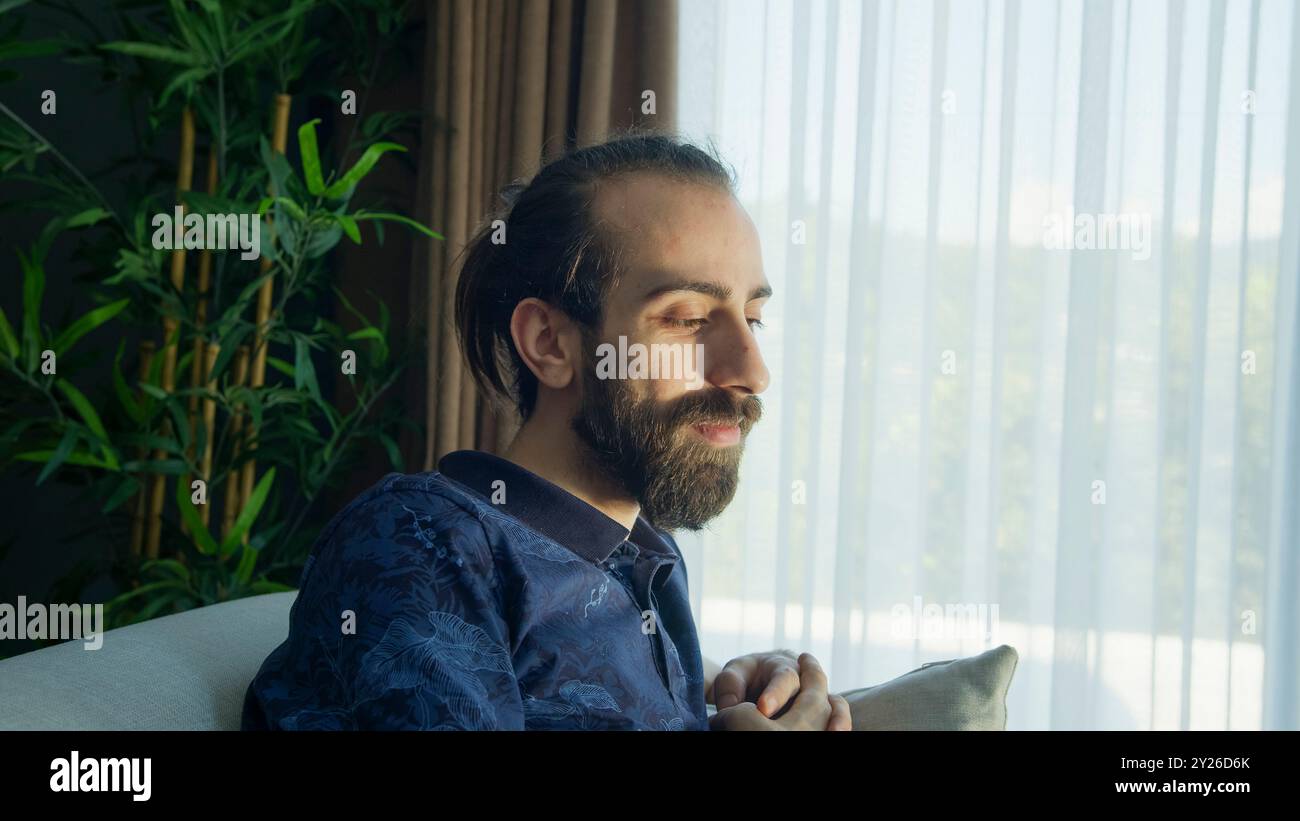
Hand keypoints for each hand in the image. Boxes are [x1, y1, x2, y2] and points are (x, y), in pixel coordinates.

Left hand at [708, 652, 850, 730]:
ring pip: (834, 703)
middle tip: (787, 719)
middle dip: (807, 704)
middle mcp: (804, 679)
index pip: (783, 678)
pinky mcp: (821, 714)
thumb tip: (730, 708)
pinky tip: (836, 736)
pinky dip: (837, 727)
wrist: (759, 681)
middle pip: (815, 688)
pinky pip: (835, 719)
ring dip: (837, 718)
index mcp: (781, 666)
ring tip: (836, 732)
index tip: (763, 708)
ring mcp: (816, 697)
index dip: (775, 694)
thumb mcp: (732, 676)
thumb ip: (729, 688)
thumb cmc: (744, 678)